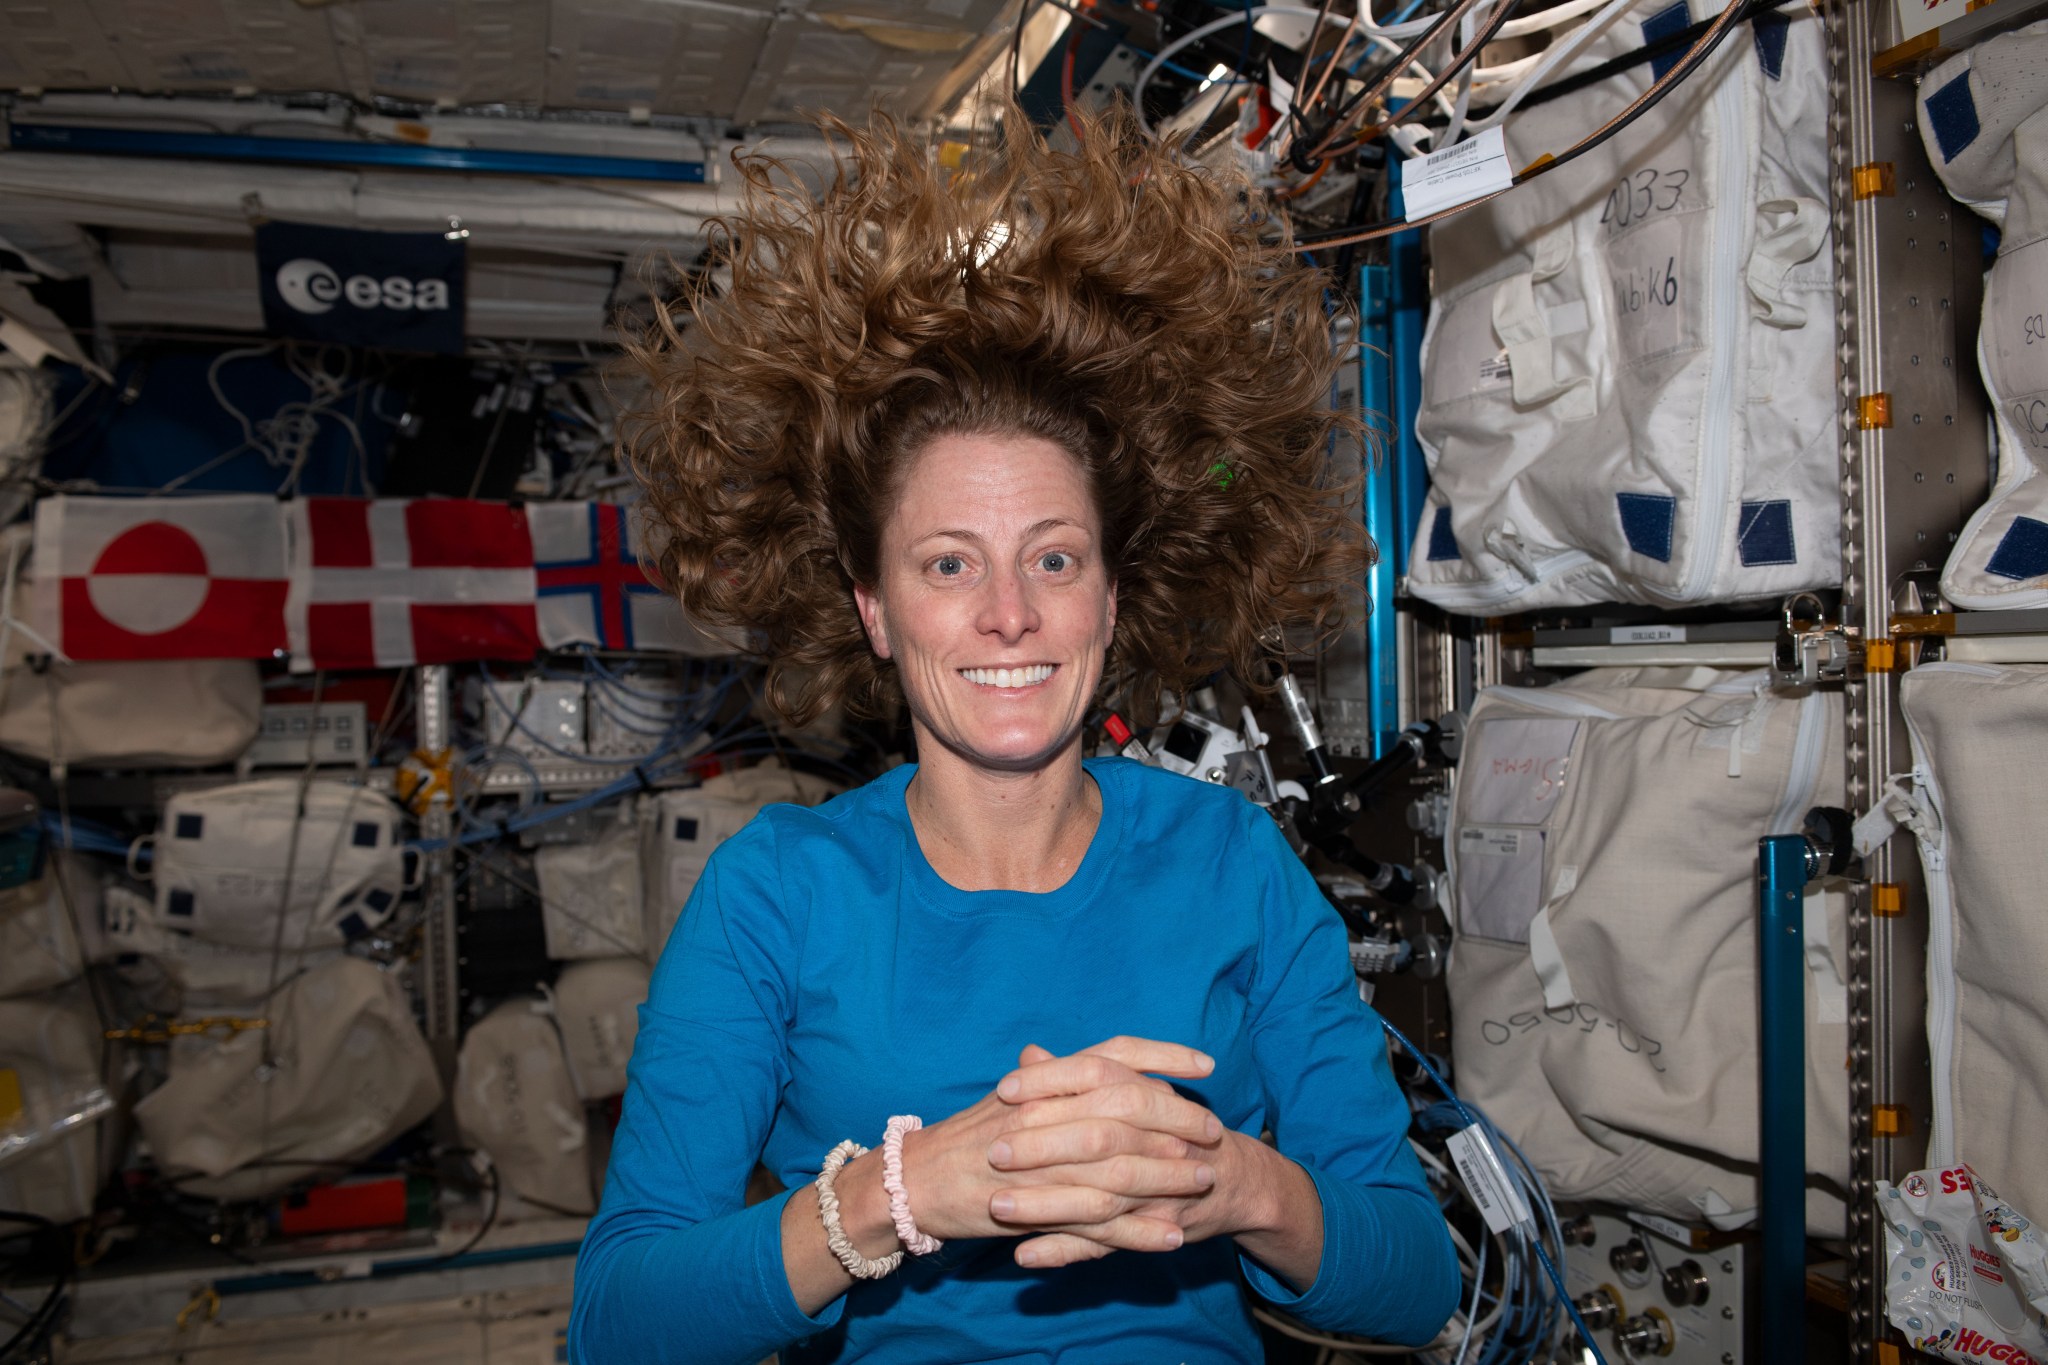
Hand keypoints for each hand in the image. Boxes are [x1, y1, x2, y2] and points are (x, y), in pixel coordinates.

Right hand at [892, 1037, 1221, 1257]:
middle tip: (1215, 1132)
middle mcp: (1046, 1113)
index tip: (1204, 1066)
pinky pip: (1099, 1222)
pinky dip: (1139, 1231)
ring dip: (1169, 1177)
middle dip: (1178, 1120)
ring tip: (1206, 1182)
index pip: (1113, 1056)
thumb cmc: (964, 1137)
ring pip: (1120, 1166)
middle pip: (1128, 1110)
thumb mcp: (1008, 1096)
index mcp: (1043, 1081)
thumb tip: (1071, 1056)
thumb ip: (1046, 1077)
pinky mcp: (1038, 1210)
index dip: (1162, 1057)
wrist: (915, 1182)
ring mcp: (1043, 1163)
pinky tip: (1172, 1236)